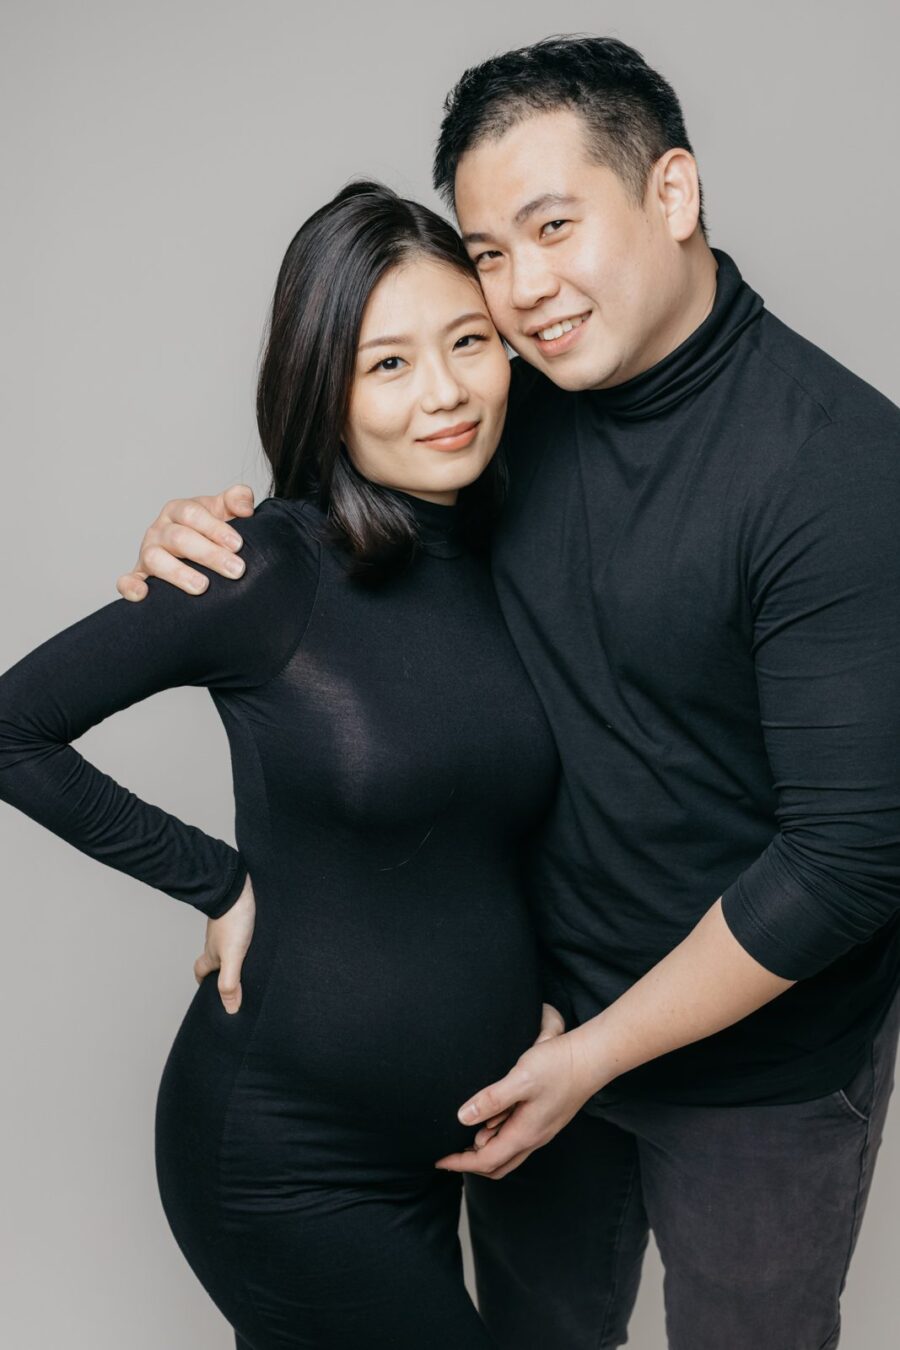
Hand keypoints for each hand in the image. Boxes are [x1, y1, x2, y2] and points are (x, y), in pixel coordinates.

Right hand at [116, 484, 255, 600]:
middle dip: (208, 554)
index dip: (215, 528)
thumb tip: (245, 507)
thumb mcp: (223, 511)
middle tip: (236, 570)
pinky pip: (128, 580)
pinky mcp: (139, 575)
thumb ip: (236, 501)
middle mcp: (160, 530)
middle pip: (179, 538)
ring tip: (202, 587)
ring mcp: (148, 553)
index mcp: (179, 510)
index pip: (193, 514)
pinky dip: (130, 586)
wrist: (194, 553)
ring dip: (179, 573)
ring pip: (156, 559)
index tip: (238, 545)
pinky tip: (143, 594)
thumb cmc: (210, 531)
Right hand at [193, 874, 255, 1013]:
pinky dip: (250, 938)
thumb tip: (230, 1009)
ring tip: (255, 963)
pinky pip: (243, 930)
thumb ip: (230, 982)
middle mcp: (218, 940)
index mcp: (211, 953)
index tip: (210, 991)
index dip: (203, 982)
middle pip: (216, 958)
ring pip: (230, 944)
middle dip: (225, 970)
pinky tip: (263, 941)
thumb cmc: (232, 920)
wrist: (237, 886)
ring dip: (240, 953)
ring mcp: (228, 927)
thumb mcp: (232, 957)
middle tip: (238, 980)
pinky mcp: (241, 915)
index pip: (201, 970)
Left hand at [435, 1022, 596, 1180]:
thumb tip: (462, 1118)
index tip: (439, 1160)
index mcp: (525, 1133)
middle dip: (471, 1164)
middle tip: (449, 1154)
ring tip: (464, 1137)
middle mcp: (534, 1138)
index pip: (486, 1161)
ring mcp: (542, 1129)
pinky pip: (518, 1139)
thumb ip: (491, 1099)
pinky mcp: (546, 1118)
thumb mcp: (520, 1079)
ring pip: (509, 1153)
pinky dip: (499, 1138)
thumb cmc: (558, 1065)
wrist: (592, 1058)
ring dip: (485, 1151)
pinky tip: (490, 1121)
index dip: (460, 1163)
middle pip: (498, 1165)